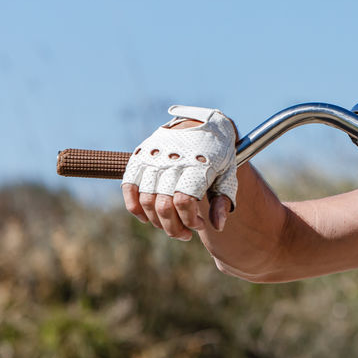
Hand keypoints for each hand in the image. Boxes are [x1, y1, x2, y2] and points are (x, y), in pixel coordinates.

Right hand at [122, 105, 237, 240]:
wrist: (204, 124)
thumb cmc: (218, 154)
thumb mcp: (229, 173)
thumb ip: (223, 200)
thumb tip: (217, 227)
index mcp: (198, 164)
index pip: (184, 201)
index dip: (189, 220)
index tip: (200, 225)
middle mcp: (173, 160)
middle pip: (163, 205)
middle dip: (173, 227)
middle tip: (184, 234)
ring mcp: (154, 157)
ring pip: (146, 199)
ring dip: (156, 221)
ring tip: (170, 226)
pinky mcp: (140, 155)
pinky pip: (129, 186)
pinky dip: (134, 206)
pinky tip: (145, 217)